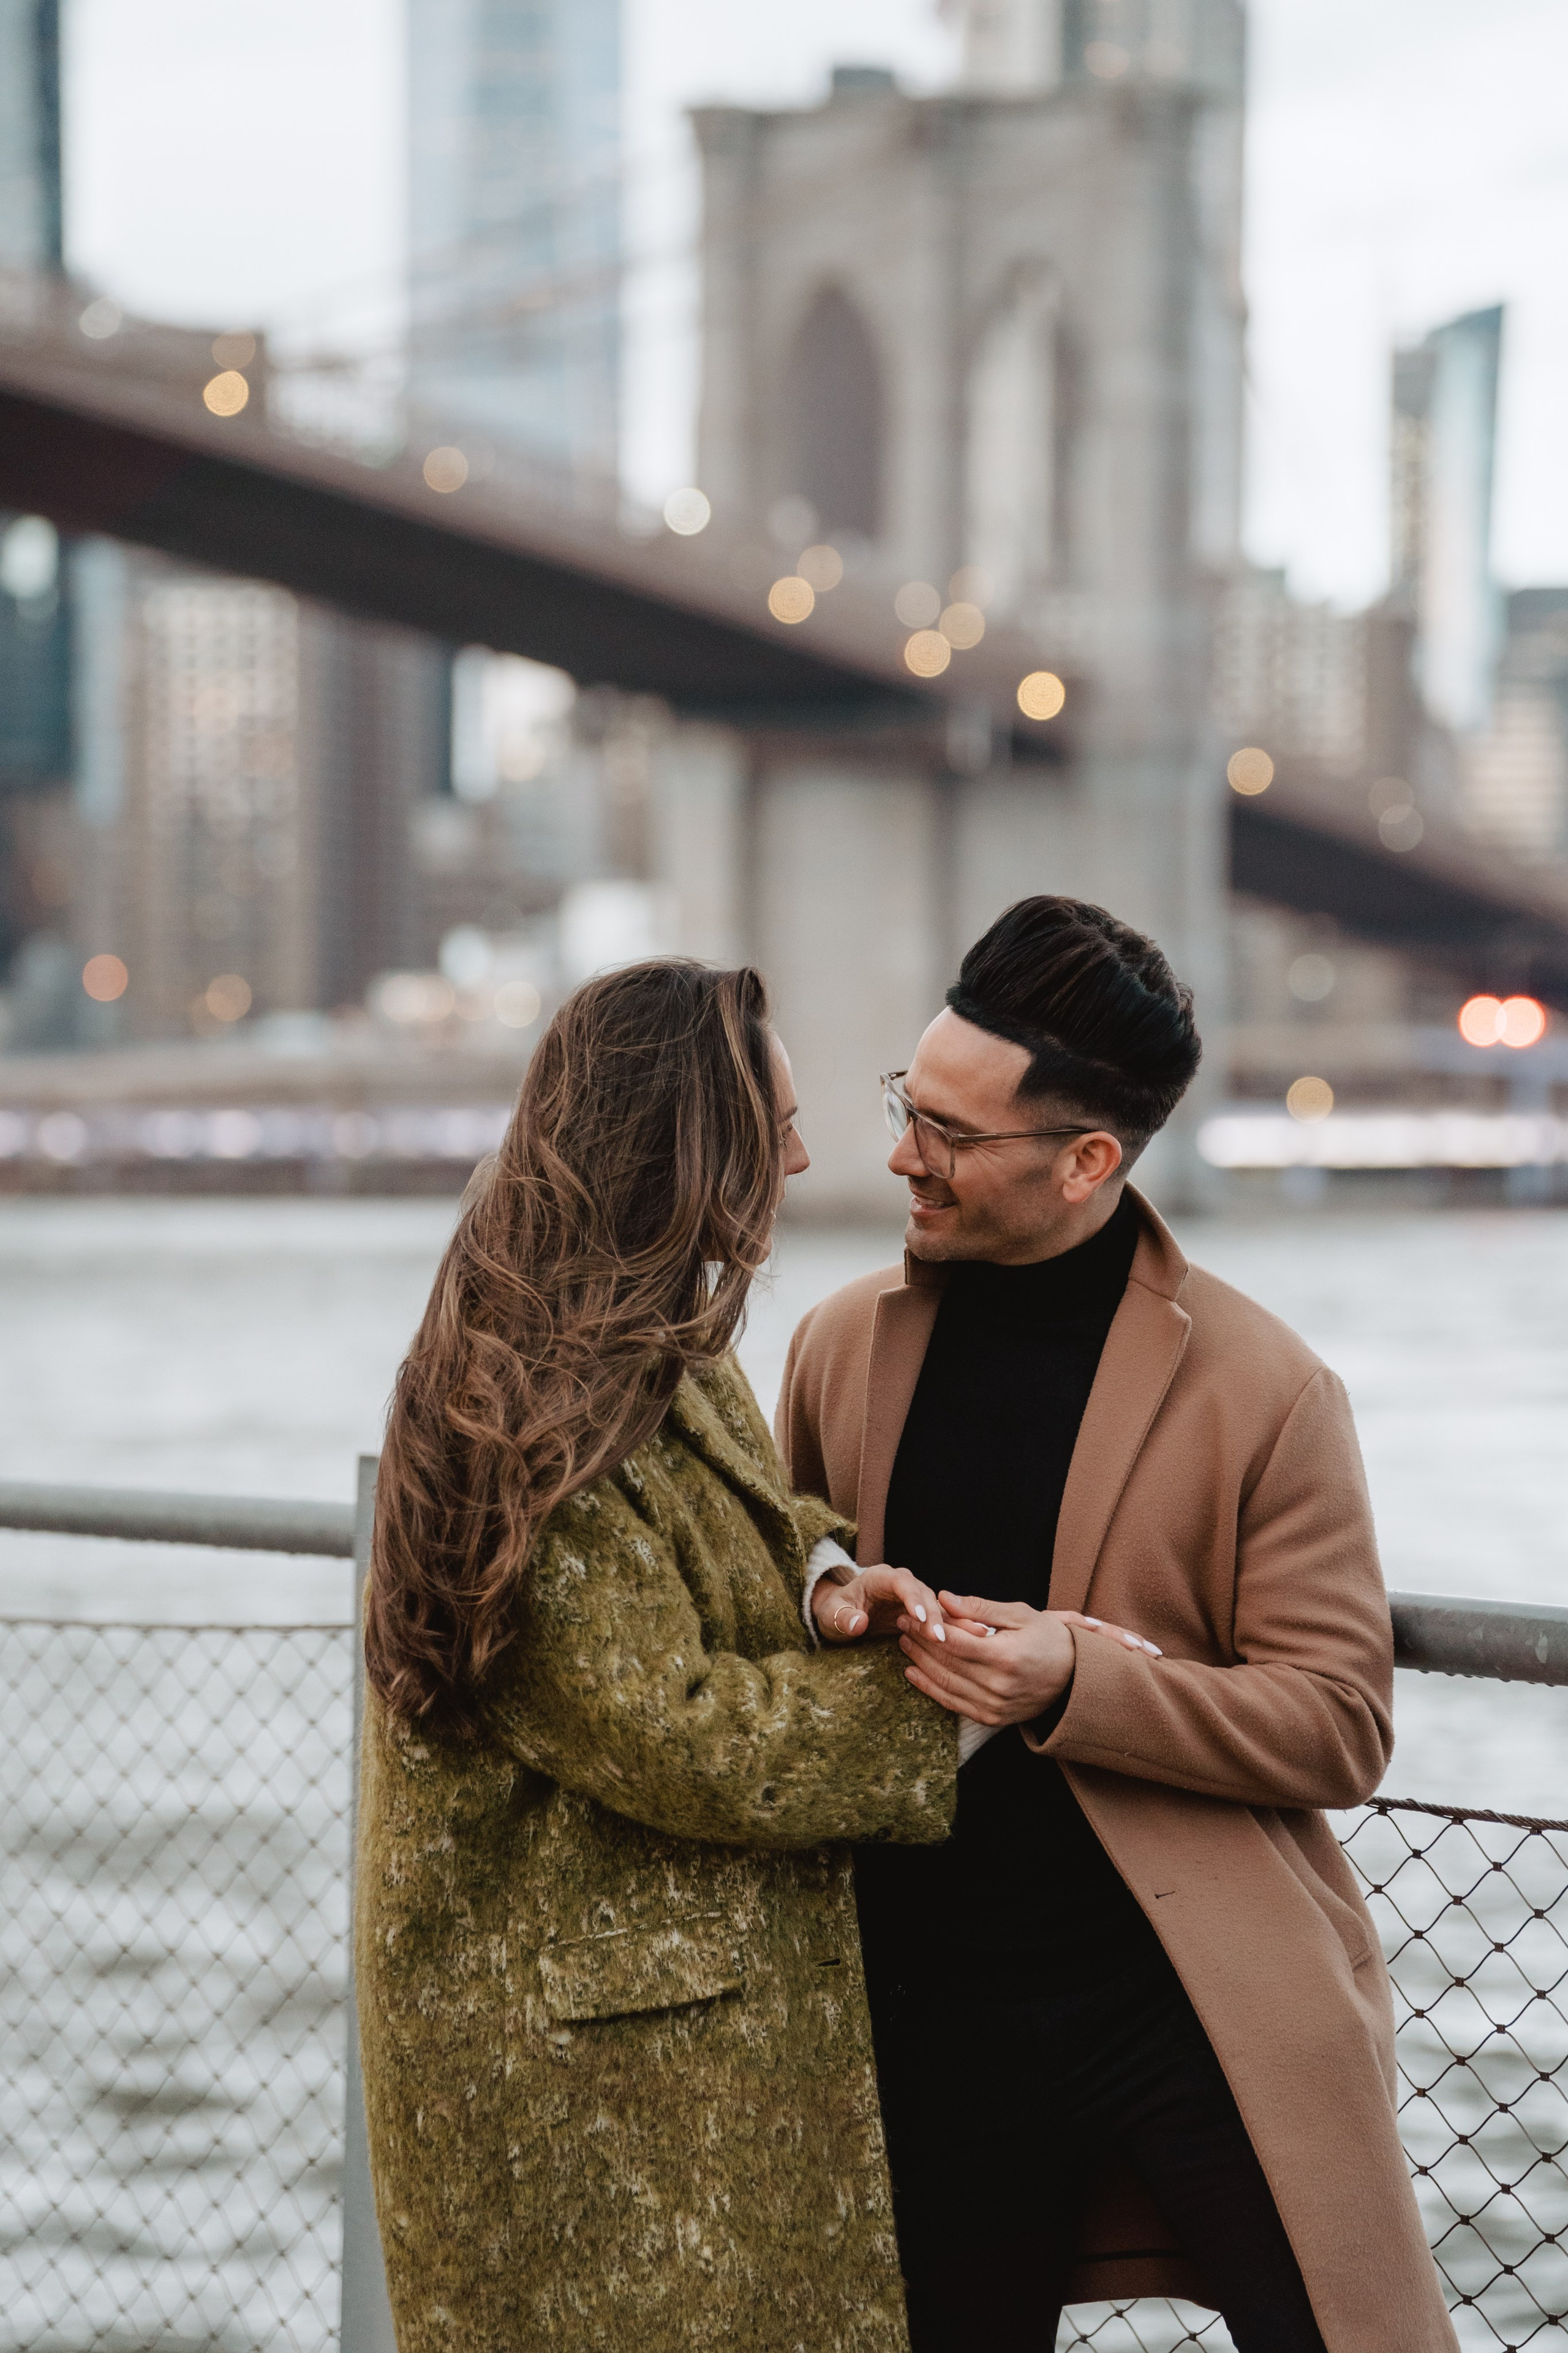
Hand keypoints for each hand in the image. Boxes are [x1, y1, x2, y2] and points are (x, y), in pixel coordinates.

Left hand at [814, 1563, 946, 1644]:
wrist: (841, 1615)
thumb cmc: (835, 1612)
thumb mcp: (831, 1615)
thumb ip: (843, 1617)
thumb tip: (859, 1623)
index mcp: (879, 1577)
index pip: (900, 1582)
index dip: (911, 1598)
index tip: (919, 1617)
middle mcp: (900, 1582)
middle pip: (922, 1593)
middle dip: (931, 1614)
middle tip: (938, 1638)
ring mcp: (912, 1596)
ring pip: (933, 1605)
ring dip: (941, 1623)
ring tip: (944, 1643)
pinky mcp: (919, 1610)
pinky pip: (934, 1617)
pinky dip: (944, 1628)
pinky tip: (953, 1643)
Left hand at [897, 1593, 1160, 1726]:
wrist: (1076, 1678)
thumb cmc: (1050, 1639)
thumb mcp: (1021, 1615)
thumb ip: (981, 1608)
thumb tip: (945, 1598)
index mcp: (1005, 1657)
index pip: (954, 1642)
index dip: (927, 1627)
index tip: (909, 1613)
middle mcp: (998, 1686)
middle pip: (946, 1663)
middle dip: (920, 1642)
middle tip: (901, 1624)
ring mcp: (995, 1706)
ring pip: (946, 1685)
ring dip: (920, 1664)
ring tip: (904, 1644)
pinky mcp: (993, 1718)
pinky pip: (954, 1704)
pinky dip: (931, 1689)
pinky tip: (914, 1673)